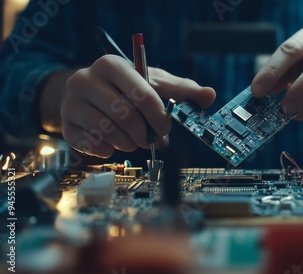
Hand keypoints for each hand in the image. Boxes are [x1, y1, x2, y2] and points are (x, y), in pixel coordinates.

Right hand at [62, 54, 214, 157]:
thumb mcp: (156, 83)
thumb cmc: (128, 88)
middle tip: (150, 139)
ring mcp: (71, 103)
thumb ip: (182, 90)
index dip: (159, 116)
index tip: (166, 127)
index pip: (142, 94)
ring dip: (128, 143)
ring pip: (107, 133)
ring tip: (133, 140)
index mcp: (112, 65)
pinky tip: (113, 144)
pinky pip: (90, 145)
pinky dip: (108, 151)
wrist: (90, 93)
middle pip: (124, 115)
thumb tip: (209, 96)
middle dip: (144, 133)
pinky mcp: (65, 125)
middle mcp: (85, 79)